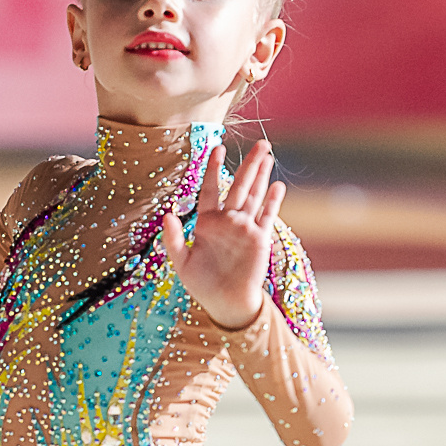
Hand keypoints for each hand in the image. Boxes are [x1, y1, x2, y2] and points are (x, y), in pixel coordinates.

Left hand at [160, 138, 283, 330]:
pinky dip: (272, 201)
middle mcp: (228, 220)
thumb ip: (172, 238)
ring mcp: (245, 228)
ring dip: (261, 175)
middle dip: (249, 164)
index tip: (217, 147)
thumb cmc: (202, 284)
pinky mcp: (259, 239)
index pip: (212, 189)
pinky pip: (267, 215)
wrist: (225, 302)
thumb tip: (167, 214)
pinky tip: (278, 185)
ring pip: (254, 195)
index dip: (214, 168)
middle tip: (260, 142)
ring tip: (268, 154)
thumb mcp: (181, 262)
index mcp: (207, 222)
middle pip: (239, 185)